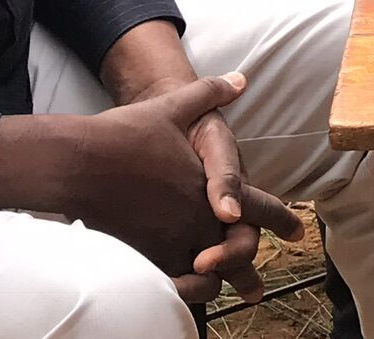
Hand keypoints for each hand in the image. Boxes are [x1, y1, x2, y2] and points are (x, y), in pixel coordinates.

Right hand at [0, 73, 293, 294]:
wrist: (76, 162)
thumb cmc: (124, 134)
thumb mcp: (173, 108)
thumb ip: (210, 93)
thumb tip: (241, 78)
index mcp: (211, 186)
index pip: (259, 206)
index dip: (280, 219)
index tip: (298, 231)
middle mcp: (197, 220)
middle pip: (236, 252)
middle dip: (247, 269)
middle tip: (256, 287)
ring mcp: (171, 243)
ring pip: (207, 277)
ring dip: (217, 284)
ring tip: (221, 295)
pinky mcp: (143, 259)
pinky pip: (174, 285)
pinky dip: (183, 290)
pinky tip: (182, 291)